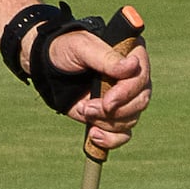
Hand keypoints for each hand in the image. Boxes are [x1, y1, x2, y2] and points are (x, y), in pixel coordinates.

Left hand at [52, 19, 152, 159]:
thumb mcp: (82, 48)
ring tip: (85, 110)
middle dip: (115, 111)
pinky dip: (110, 139)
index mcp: (132, 56)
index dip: (127, 93)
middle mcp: (133, 78)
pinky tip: (94, 135)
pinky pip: (123, 134)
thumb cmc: (66, 50)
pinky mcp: (113, 115)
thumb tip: (133, 66)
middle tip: (89, 108)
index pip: (141, 77)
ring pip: (131, 119)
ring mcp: (125, 98)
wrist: (48, 67)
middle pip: (140, 101)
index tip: (108, 101)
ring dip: (106, 122)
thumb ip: (106, 58)